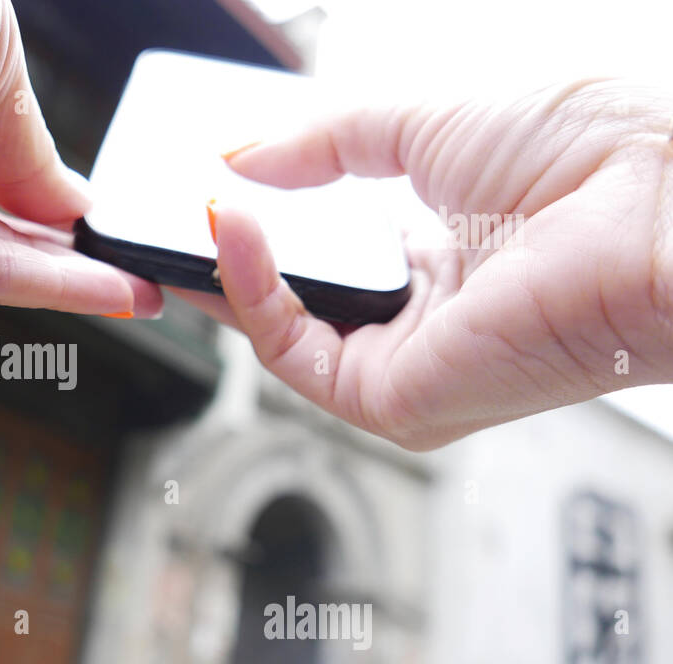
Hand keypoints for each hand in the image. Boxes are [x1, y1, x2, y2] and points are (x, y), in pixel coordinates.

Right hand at [175, 79, 672, 448]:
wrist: (656, 209)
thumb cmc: (588, 161)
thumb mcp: (424, 126)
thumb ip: (323, 144)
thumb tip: (239, 157)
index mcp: (441, 263)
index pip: (326, 257)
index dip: (265, 224)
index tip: (215, 188)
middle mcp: (421, 324)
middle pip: (292, 301)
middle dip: (228, 256)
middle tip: (176, 207)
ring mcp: (407, 367)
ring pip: (278, 332)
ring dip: (227, 269)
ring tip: (193, 207)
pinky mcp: (393, 401)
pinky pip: (289, 350)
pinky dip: (249, 290)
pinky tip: (235, 229)